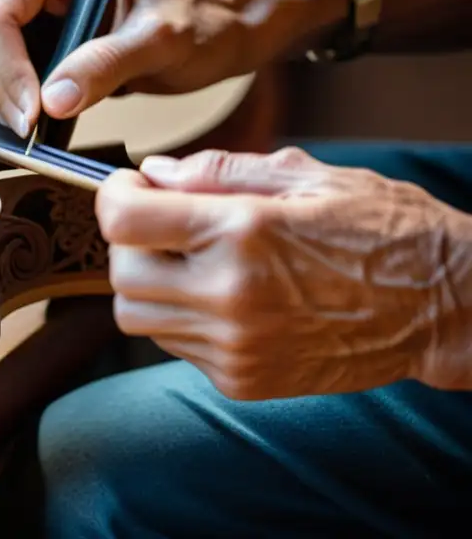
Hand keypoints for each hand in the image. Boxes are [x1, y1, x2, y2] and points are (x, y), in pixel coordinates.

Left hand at [95, 146, 471, 399]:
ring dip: (149, 284)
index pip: (123, 221)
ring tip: (194, 262)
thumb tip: (154, 173)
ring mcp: (234, 346)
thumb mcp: (306, 178)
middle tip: (161, 224)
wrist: (443, 306)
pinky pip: (175, 346)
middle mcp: (230, 295)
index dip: (113, 196)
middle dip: (130, 243)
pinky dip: (182, 318)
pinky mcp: (242, 380)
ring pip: (137, 317)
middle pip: (120, 274)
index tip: (128, 188)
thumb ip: (218, 172)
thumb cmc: (383, 231)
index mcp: (242, 233)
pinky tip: (224, 297)